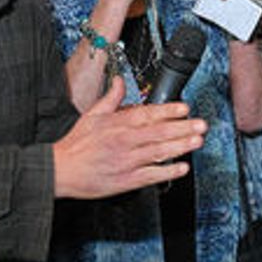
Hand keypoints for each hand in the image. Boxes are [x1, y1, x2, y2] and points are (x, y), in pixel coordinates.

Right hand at [52, 77, 206, 197]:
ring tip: (197, 142)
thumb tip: (120, 81)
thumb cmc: (77, 144)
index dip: (168, 111)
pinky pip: (151, 175)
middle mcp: (124, 141)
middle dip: (182, 128)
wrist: (61, 170)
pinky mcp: (126, 180)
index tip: (184, 108)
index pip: (147, 114)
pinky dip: (167, 171)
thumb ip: (110, 98)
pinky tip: (182, 168)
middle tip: (201, 125)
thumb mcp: (91, 115)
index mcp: (117, 124)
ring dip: (180, 147)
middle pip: (159, 133)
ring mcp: (127, 161)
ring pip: (158, 152)